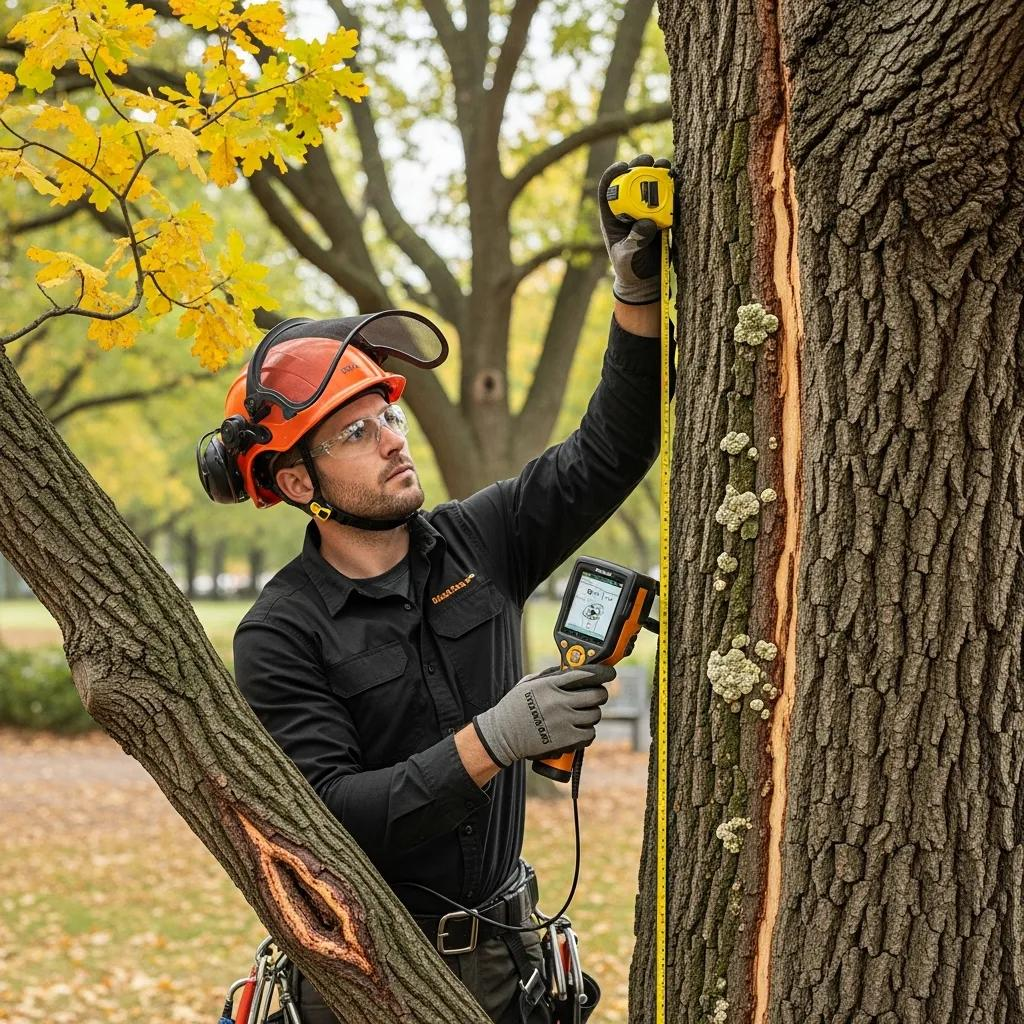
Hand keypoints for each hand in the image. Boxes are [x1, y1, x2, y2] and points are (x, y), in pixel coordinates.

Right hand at [472, 664, 613, 767]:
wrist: (501, 735)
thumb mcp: (528, 683)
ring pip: (595, 715)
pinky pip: (590, 734)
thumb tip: (569, 669)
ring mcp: (564, 722)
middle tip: (596, 696)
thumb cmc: (513, 707)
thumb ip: (550, 675)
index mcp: (550, 685)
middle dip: (600, 694)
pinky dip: (588, 732)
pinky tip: (580, 729)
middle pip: (596, 695)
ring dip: (592, 714)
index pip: (585, 674)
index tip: (609, 673)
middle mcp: (559, 702)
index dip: (602, 672)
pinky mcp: (566, 740)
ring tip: (583, 714)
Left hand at [598, 154, 670, 304]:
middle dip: (640, 166)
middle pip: (632, 180)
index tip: (623, 166)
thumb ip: (634, 241)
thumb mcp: (626, 257)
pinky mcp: (662, 215)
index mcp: (612, 216)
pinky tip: (679, 181)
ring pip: (651, 185)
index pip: (608, 190)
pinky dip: (673, 188)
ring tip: (666, 166)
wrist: (645, 279)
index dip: (613, 174)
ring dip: (659, 172)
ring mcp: (646, 210)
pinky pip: (667, 197)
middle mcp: (629, 208)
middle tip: (649, 161)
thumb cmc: (630, 268)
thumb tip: (646, 223)